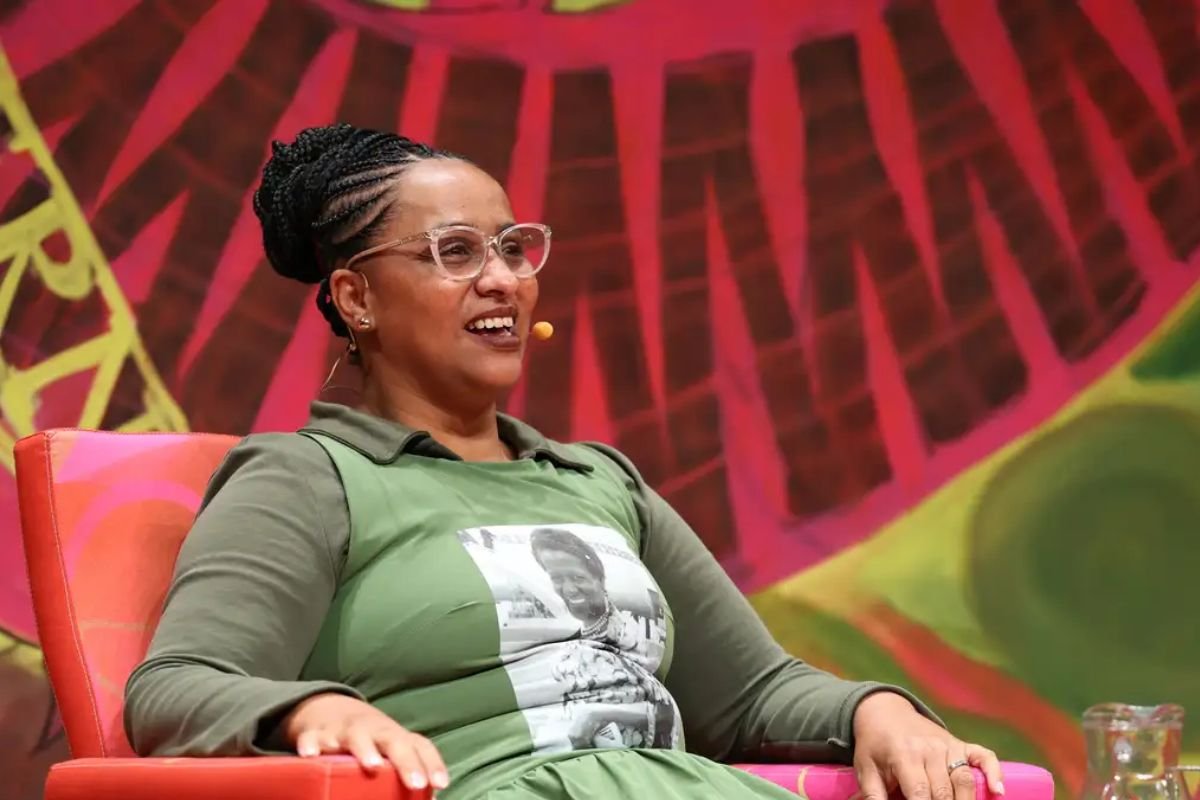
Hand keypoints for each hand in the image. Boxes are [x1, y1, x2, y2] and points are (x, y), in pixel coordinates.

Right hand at [282, 692, 448, 792]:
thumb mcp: (391, 751)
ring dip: (365, 749)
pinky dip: (311, 744)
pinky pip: (312, 737)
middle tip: (417, 783)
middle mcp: (373, 731)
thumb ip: (408, 772)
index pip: (420, 747)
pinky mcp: (317, 734)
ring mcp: (345, 730)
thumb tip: (429, 798)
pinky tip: (311, 756)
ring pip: (356, 735)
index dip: (432, 764)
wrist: (332, 710)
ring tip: (372, 766)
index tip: (441, 784)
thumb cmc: (371, 741)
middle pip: (393, 740)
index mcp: (395, 737)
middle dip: (406, 760)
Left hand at [852, 692, 1003, 799]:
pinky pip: (983, 756)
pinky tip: (997, 792)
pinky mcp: (960, 744)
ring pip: (964, 779)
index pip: (918, 793)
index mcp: (903, 756)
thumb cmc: (875, 746)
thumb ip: (872, 795)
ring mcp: (947, 745)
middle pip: (943, 791)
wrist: (884, 712)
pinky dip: (993, 773)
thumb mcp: (866, 769)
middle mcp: (929, 749)